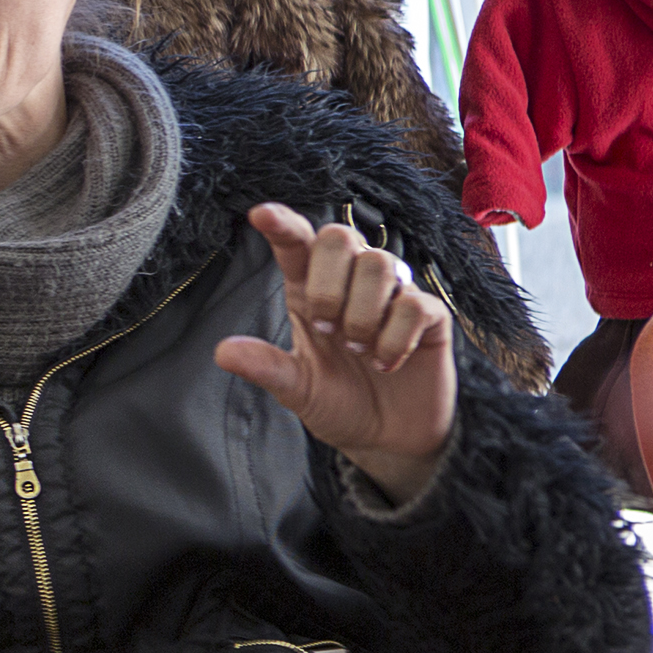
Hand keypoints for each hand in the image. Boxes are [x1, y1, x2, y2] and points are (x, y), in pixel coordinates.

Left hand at [214, 204, 455, 499]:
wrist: (387, 438)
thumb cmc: (339, 403)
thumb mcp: (296, 390)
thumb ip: (266, 368)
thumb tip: (222, 352)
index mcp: (310, 292)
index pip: (297, 244)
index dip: (283, 224)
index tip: (260, 214)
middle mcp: (350, 284)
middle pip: (339, 235)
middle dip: (327, 282)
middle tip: (325, 328)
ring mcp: (393, 295)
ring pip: (379, 264)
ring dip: (361, 314)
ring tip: (358, 350)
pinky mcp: (429, 316)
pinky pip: (413, 303)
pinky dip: (393, 338)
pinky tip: (386, 363)